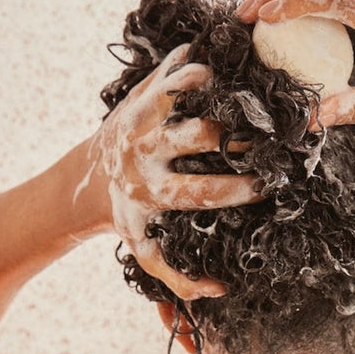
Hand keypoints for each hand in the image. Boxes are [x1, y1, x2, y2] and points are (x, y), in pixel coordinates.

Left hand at [88, 44, 259, 298]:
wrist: (85, 181)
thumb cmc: (129, 220)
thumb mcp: (148, 254)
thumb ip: (181, 281)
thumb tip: (222, 290)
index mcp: (153, 192)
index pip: (203, 190)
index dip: (240, 189)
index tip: (268, 186)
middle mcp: (144, 153)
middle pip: (196, 136)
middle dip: (236, 136)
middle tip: (269, 137)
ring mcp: (139, 118)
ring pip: (180, 91)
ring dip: (218, 90)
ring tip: (250, 98)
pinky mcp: (137, 94)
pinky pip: (170, 69)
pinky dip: (196, 63)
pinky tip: (225, 69)